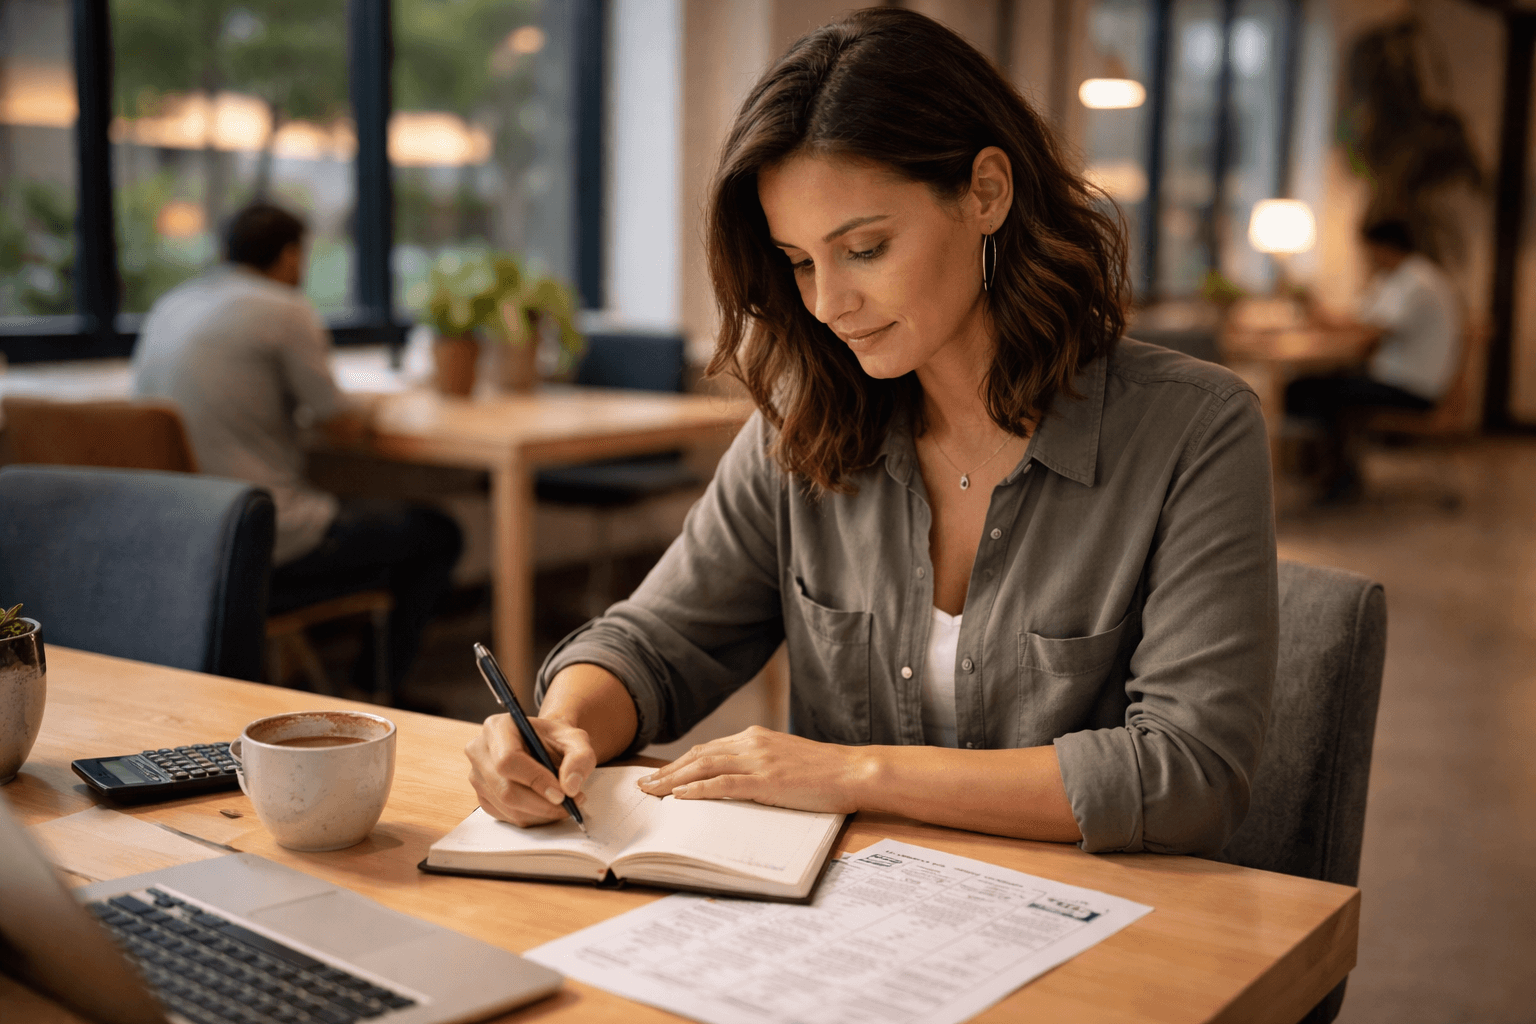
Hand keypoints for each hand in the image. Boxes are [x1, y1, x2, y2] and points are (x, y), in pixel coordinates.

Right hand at [466, 713, 594, 826]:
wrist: (544, 747)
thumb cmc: (556, 741)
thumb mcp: (576, 740)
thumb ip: (580, 757)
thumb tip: (570, 786)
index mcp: (497, 727)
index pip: (508, 759)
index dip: (535, 780)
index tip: (562, 794)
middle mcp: (479, 750)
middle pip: (505, 789)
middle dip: (542, 804)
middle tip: (570, 805)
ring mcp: (477, 775)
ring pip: (507, 807)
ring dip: (540, 813)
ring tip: (565, 805)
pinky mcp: (482, 796)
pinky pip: (506, 817)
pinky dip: (532, 818)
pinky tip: (547, 807)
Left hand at [638, 726, 869, 814]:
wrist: (853, 771)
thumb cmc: (824, 771)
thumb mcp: (785, 760)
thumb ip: (759, 763)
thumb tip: (733, 780)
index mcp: (756, 738)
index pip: (707, 749)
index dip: (679, 762)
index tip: (658, 774)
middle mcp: (752, 743)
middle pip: (698, 755)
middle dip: (667, 771)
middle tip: (642, 785)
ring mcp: (759, 761)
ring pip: (704, 766)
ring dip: (673, 780)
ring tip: (651, 792)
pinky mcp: (767, 780)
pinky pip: (724, 784)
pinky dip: (698, 789)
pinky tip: (680, 797)